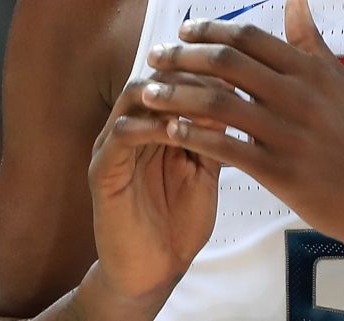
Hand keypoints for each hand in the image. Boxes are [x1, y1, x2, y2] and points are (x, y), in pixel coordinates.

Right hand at [87, 63, 226, 301]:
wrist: (153, 272)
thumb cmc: (180, 222)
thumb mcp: (206, 171)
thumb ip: (213, 136)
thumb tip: (238, 95)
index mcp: (155, 125)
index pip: (176, 78)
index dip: (206, 70)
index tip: (241, 73)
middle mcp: (132, 126)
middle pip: (156, 77)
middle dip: (190, 74)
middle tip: (224, 80)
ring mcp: (113, 146)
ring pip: (135, 96)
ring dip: (170, 95)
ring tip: (204, 100)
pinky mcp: (102, 170)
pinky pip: (121, 133)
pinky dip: (149, 126)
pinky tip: (176, 130)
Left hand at [142, 0, 343, 251]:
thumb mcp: (342, 84)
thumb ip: (312, 43)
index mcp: (312, 71)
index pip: (251, 38)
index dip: (212, 30)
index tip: (184, 31)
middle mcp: (299, 95)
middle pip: (228, 63)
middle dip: (183, 56)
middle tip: (155, 55)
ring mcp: (288, 133)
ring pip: (219, 103)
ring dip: (176, 94)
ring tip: (148, 92)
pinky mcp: (279, 170)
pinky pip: (226, 147)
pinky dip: (194, 136)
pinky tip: (170, 131)